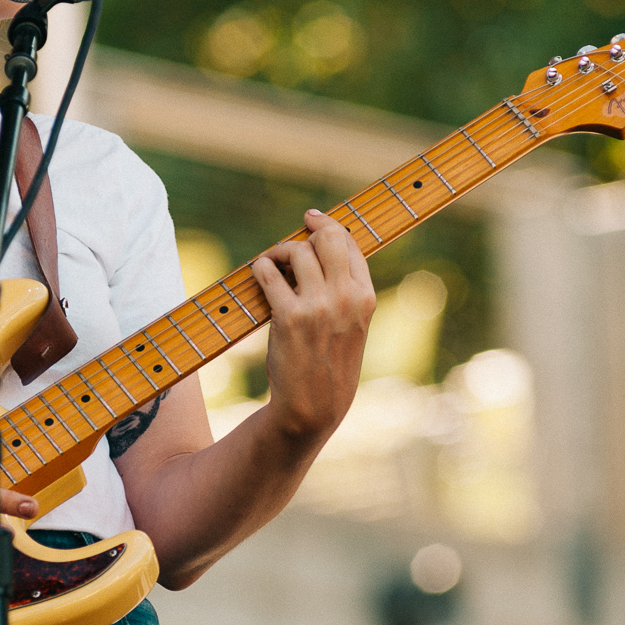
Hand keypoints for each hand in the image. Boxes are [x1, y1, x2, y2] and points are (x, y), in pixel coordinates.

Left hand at [250, 211, 373, 449]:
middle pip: (327, 237)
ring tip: (274, 263)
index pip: (350, 243)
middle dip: (309, 230)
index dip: (329, 225)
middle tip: (296, 234)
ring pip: (297, 251)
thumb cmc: (331, 366)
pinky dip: (260, 267)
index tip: (313, 219)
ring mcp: (317, 306)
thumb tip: (322, 251)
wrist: (314, 406)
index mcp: (365, 298)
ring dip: (280, 251)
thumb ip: (346, 292)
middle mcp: (345, 297)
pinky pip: (268, 272)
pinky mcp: (288, 316)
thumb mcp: (354, 327)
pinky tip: (260, 274)